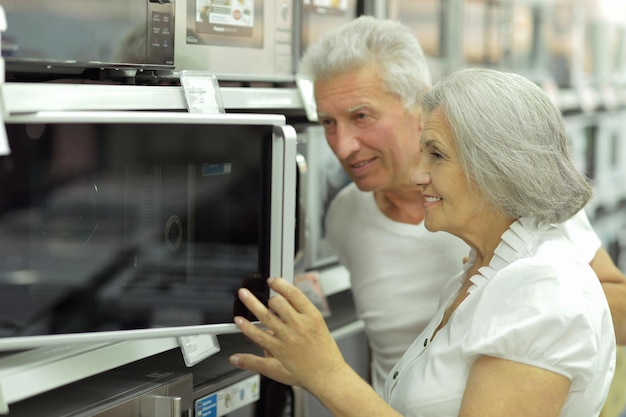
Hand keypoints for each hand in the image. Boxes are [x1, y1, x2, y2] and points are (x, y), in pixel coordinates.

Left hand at [229, 277, 346, 389]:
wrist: (327, 374)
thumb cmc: (326, 353)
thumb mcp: (320, 325)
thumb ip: (303, 312)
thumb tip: (286, 298)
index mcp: (312, 316)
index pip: (294, 293)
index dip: (280, 283)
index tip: (273, 281)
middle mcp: (299, 325)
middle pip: (278, 302)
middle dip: (269, 297)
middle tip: (265, 297)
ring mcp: (287, 337)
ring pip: (266, 315)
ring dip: (251, 303)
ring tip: (243, 294)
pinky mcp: (278, 349)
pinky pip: (259, 336)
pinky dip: (247, 327)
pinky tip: (240, 321)